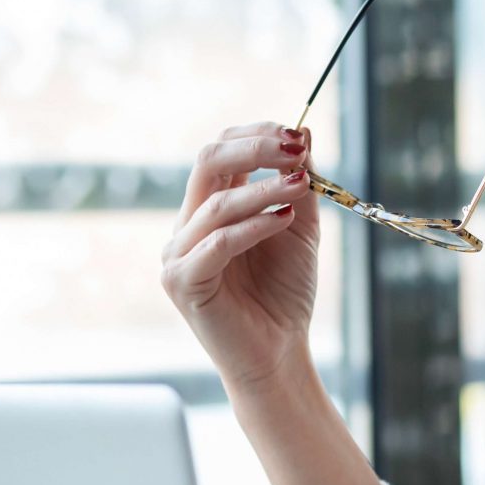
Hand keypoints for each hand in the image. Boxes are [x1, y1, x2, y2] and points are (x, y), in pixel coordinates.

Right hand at [161, 121, 321, 391]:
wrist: (279, 352)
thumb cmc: (285, 293)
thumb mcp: (300, 228)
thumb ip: (298, 184)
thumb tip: (306, 131)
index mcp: (209, 207)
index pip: (221, 150)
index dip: (256, 135)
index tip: (297, 133)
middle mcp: (187, 224)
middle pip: (208, 161)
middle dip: (255, 147)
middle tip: (296, 147)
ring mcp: (179, 253)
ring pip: (217, 202)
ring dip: (265, 188)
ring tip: (302, 184)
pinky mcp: (183, 282)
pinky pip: (218, 243)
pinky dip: (254, 226)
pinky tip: (285, 219)